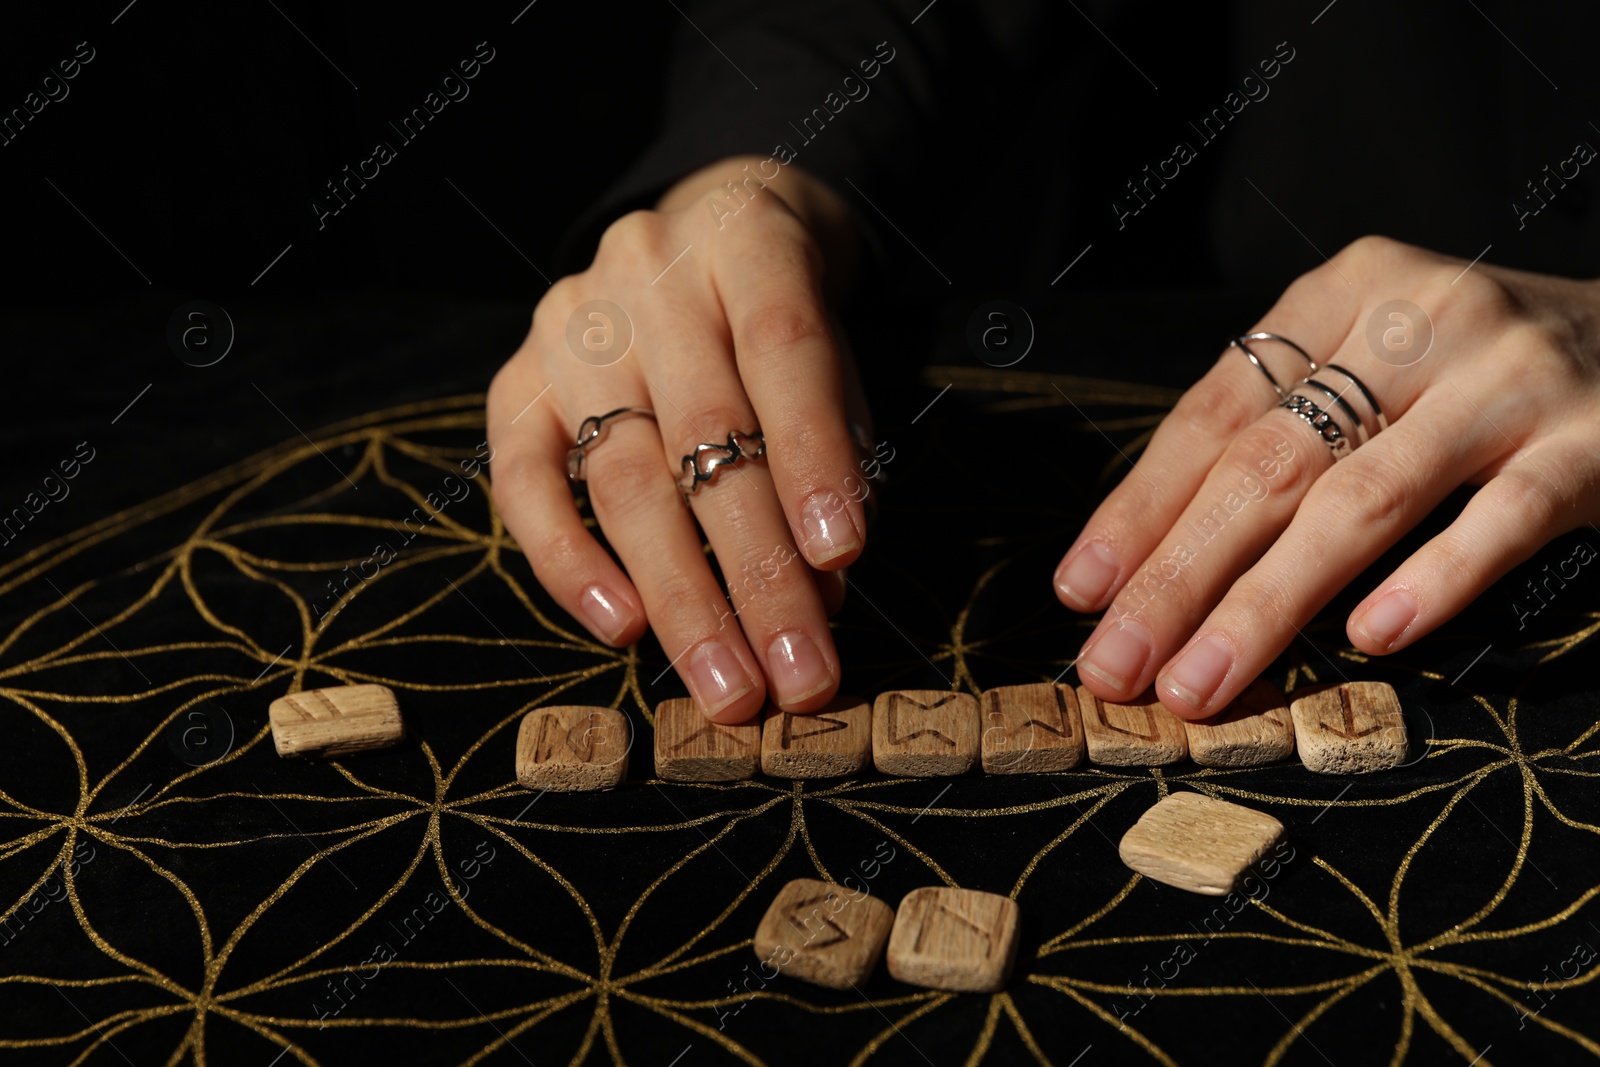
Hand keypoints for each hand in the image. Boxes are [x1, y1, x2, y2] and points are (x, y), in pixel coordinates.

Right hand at [487, 156, 868, 722]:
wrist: (703, 232)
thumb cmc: (781, 317)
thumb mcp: (832, 354)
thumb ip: (832, 448)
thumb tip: (820, 584)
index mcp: (745, 239)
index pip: (781, 347)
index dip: (812, 457)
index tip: (841, 562)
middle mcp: (647, 274)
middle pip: (702, 433)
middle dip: (757, 571)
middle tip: (796, 676)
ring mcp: (568, 326)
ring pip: (622, 476)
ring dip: (680, 597)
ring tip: (727, 685)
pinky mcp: (514, 380)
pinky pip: (523, 482)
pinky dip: (570, 563)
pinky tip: (621, 628)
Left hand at [1053, 235, 1599, 718]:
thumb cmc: (1475, 374)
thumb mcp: (1369, 364)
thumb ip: (1277, 433)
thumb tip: (1147, 556)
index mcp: (1342, 295)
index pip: (1213, 414)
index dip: (1140, 508)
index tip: (1082, 591)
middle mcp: (1417, 320)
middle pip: (1268, 464)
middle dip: (1177, 576)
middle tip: (1117, 666)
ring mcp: (1506, 379)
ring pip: (1362, 502)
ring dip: (1268, 605)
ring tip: (1200, 682)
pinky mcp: (1588, 443)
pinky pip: (1500, 521)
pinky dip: (1431, 581)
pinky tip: (1369, 642)